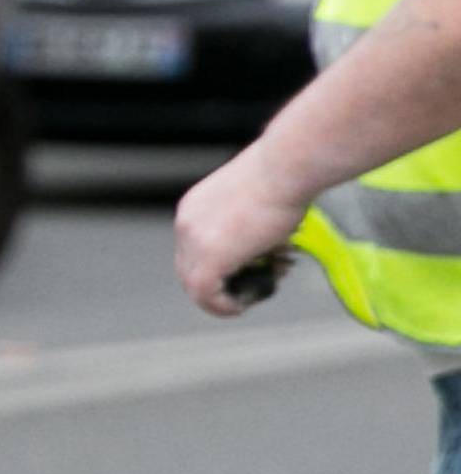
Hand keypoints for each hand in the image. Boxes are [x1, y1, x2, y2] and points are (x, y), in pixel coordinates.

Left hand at [174, 147, 305, 316]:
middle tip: (254, 285)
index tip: (250, 271)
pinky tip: (244, 305)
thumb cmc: (282, 177)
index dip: (220, 267)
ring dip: (226, 297)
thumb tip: (260, 253)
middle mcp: (186, 223)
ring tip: (259, 291)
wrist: (287, 167)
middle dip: (223, 283)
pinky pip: (205, 296)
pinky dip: (223, 306)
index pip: (193, 251)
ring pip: (196, 286)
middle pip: (190, 270)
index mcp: (194, 208)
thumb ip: (246, 229)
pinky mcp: (210, 257)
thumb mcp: (255, 203)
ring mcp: (194, 240)